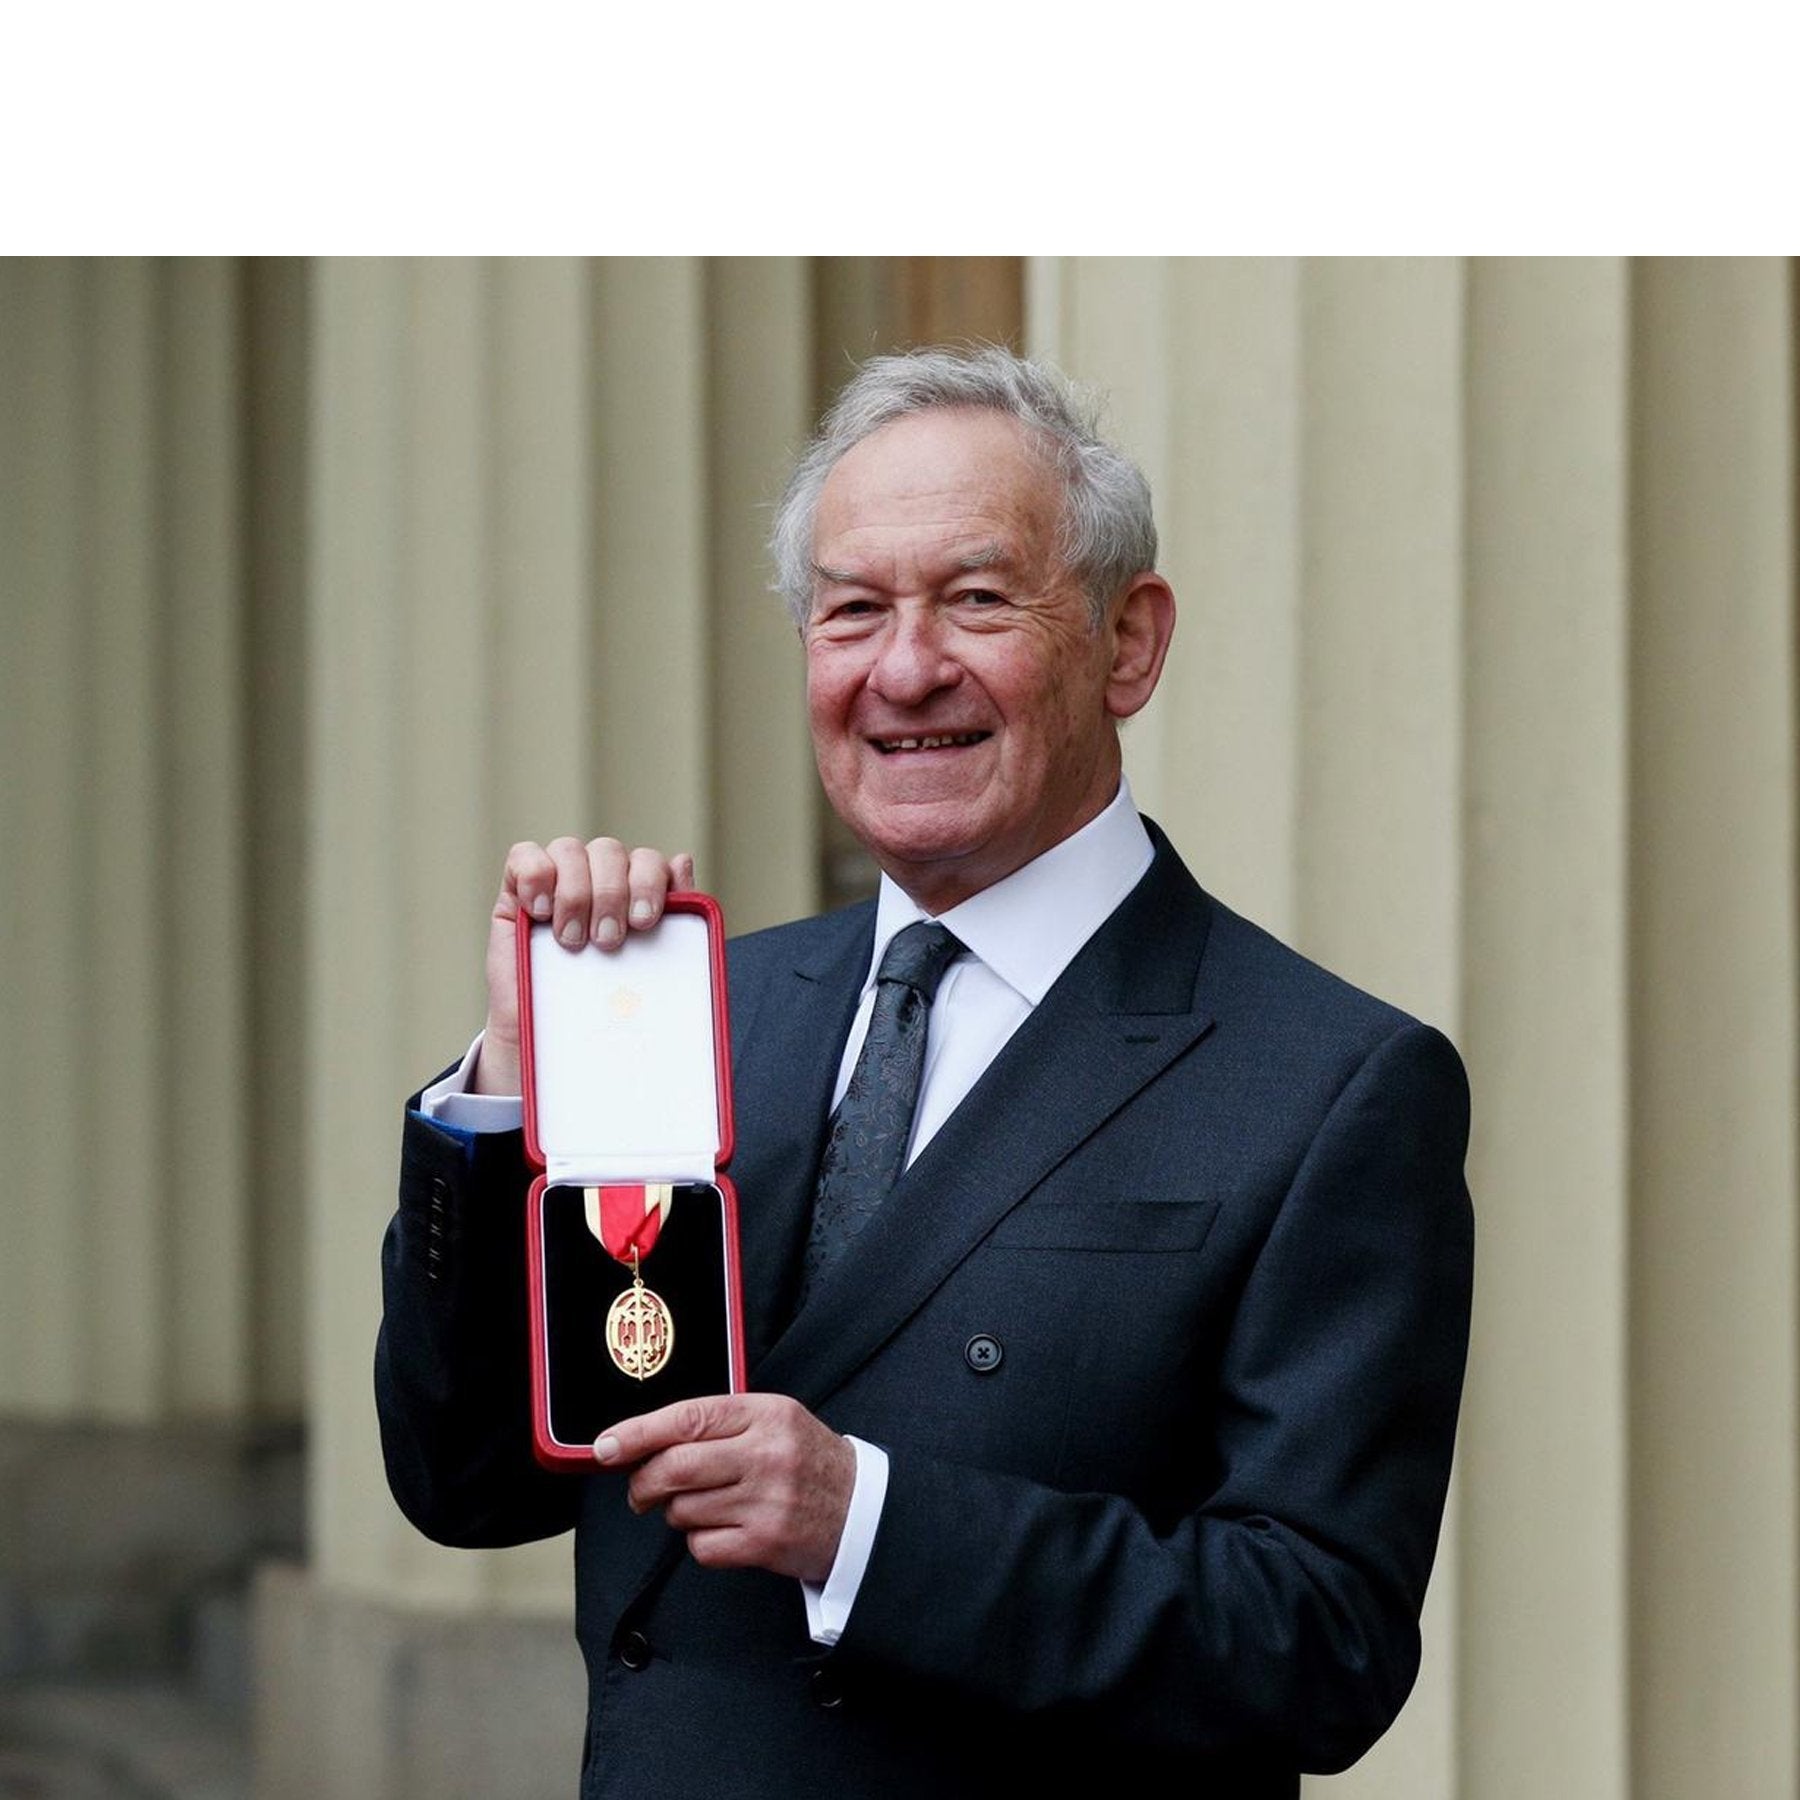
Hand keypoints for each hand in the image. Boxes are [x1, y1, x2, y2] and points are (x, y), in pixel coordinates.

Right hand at [473, 837, 695, 1095]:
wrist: (560, 1043)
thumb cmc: (610, 1005)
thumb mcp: (651, 965)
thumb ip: (675, 916)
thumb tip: (683, 860)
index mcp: (634, 890)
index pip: (647, 860)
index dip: (648, 882)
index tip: (644, 922)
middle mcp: (597, 879)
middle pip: (608, 850)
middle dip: (611, 893)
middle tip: (607, 940)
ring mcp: (557, 882)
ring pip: (569, 849)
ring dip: (575, 893)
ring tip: (572, 939)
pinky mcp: (517, 892)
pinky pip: (523, 856)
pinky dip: (534, 876)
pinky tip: (540, 911)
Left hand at [595, 1394, 856, 1583]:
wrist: (862, 1511)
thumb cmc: (805, 1460)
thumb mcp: (774, 1421)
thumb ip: (718, 1424)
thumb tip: (643, 1441)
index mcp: (765, 1414)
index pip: (687, 1418)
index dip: (638, 1433)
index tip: (605, 1447)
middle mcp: (766, 1455)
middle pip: (675, 1468)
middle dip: (643, 1483)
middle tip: (640, 1491)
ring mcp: (766, 1502)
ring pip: (682, 1510)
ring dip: (678, 1513)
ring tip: (706, 1506)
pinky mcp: (764, 1544)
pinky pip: (701, 1546)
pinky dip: (701, 1541)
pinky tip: (725, 1530)